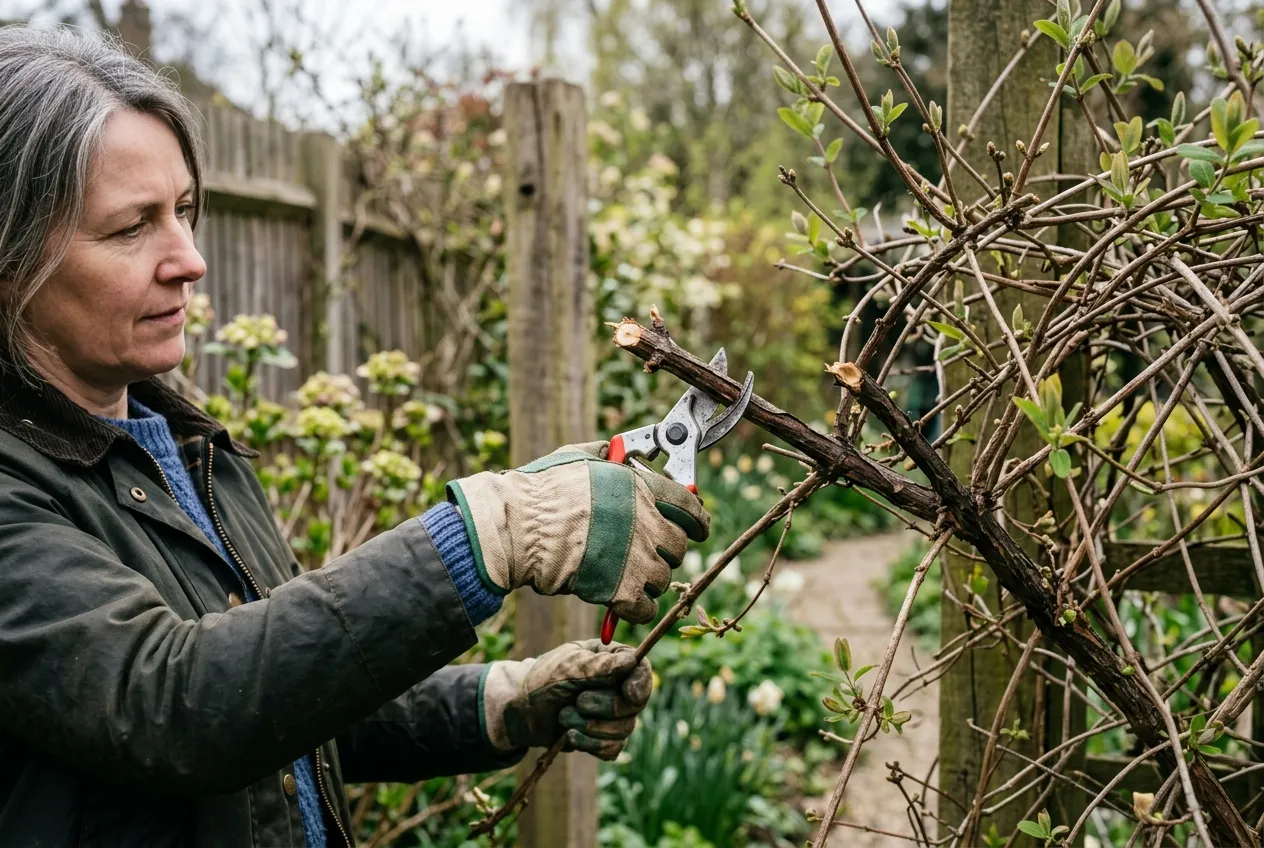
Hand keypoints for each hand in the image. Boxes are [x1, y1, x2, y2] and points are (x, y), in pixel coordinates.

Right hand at [447, 441, 708, 623]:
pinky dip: (637, 609)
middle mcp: (647, 522)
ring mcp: (638, 558)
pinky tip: (622, 603)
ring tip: (625, 577)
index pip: (690, 505)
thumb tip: (616, 449)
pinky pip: (647, 608)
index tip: (701, 528)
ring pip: (664, 578)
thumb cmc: (540, 492)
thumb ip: (603, 455)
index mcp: (640, 488)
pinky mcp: (623, 591)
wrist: (519, 530)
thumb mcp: (575, 457)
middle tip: (648, 555)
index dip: (699, 520)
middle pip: (679, 546)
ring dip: (649, 580)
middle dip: (667, 552)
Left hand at [480, 639, 652, 759]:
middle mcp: (617, 687)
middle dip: (604, 707)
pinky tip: (570, 736)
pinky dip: (590, 745)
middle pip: (633, 705)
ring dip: (592, 727)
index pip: (641, 670)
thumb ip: (599, 666)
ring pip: (624, 730)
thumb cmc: (542, 680)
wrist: (520, 711)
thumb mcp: (567, 668)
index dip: (640, 684)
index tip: (628, 694)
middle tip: (577, 702)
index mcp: (611, 660)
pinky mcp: (604, 738)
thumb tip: (631, 661)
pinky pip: (612, 749)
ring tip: (565, 718)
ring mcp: (613, 715)